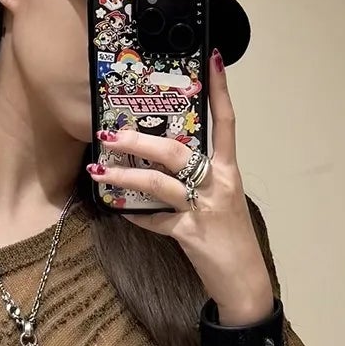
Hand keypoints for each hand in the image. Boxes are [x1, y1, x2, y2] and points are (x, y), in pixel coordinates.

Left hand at [88, 51, 273, 321]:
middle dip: (141, 141)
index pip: (226, 123)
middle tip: (110, 134)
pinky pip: (157, 222)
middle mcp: (220, 185)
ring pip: (162, 184)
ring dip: (126, 176)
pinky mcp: (193, 237)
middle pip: (178, 152)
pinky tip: (119, 212)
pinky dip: (137, 217)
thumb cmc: (230, 242)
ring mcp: (206, 211)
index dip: (219, 91)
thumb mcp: (218, 204)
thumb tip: (160, 167)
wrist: (245, 286)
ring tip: (99, 171)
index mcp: (229, 172)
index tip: (211, 60)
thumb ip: (195, 183)